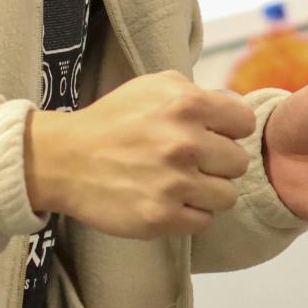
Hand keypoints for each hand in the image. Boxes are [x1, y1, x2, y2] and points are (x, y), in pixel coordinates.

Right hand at [25, 70, 253, 237]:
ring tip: (181, 183)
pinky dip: (189, 214)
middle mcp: (184, 143)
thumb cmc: (115, 121)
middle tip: (191, 162)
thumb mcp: (155, 87)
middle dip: (217, 163)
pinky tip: (168, 200)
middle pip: (238, 162)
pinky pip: (203, 220)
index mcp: (187, 104)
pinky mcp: (160, 217)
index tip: (211, 135)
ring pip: (227, 195)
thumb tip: (235, 112)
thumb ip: (199, 94)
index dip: (229, 131)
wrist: (63, 159)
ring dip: (207, 191)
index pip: (244, 124)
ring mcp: (173, 183)